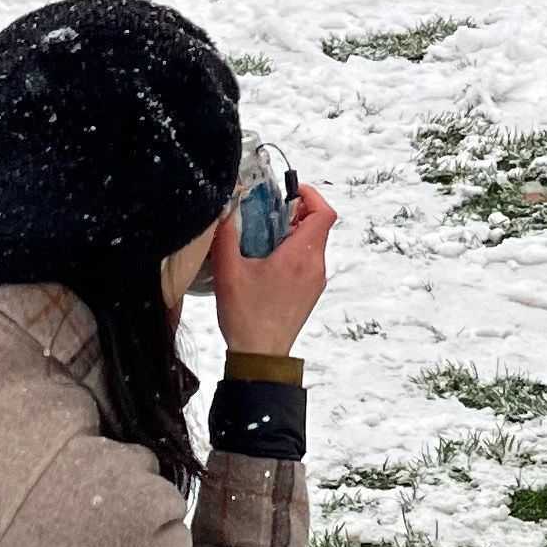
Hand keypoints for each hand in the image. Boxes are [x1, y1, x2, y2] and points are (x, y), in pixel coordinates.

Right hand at [211, 181, 335, 361]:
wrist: (260, 356)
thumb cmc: (245, 316)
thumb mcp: (228, 271)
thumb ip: (225, 233)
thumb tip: (223, 205)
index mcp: (300, 257)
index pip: (324, 213)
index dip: (310, 195)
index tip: (289, 191)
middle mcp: (315, 266)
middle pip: (318, 226)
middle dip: (295, 212)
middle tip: (267, 212)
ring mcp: (316, 281)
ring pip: (314, 243)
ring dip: (293, 232)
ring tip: (263, 236)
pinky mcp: (310, 292)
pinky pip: (309, 260)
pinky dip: (294, 250)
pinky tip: (267, 259)